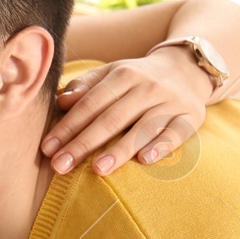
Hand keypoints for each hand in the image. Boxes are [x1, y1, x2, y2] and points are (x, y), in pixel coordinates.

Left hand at [42, 50, 214, 174]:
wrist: (187, 68)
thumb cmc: (136, 79)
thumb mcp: (110, 74)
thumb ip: (84, 86)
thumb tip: (61, 102)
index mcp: (123, 75)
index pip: (90, 104)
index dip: (67, 127)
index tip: (47, 149)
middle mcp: (148, 87)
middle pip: (111, 118)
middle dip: (84, 144)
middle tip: (61, 166)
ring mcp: (171, 102)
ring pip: (143, 127)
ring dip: (120, 149)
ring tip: (98, 169)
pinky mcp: (191, 116)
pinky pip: (177, 133)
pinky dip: (161, 146)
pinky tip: (144, 160)